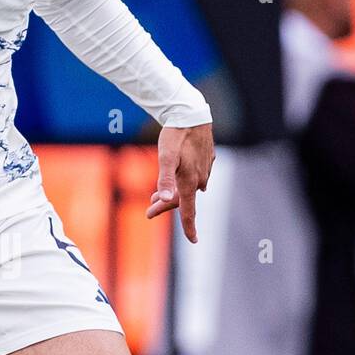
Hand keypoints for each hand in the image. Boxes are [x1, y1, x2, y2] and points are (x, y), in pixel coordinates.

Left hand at [147, 122, 214, 243]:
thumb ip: (165, 179)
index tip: (194, 240)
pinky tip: (175, 178)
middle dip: (165, 205)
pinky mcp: (207, 160)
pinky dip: (181, 181)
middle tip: (148, 210)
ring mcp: (205, 169)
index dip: (189, 227)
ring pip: (187, 188)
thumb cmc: (175, 135)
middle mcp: (200, 178)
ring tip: (154, 195)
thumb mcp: (165, 157)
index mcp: (190, 181)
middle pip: (182, 199)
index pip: (189, 211)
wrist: (191, 113)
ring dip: (172, 193)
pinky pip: (194, 177)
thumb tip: (166, 198)